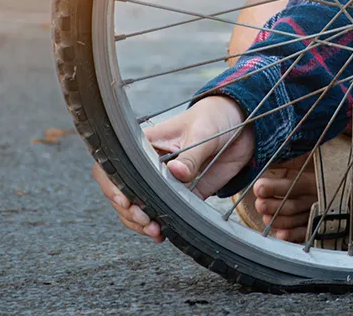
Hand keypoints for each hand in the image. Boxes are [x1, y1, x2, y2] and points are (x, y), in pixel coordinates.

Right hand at [91, 95, 250, 242]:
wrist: (241, 128)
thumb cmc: (213, 119)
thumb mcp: (202, 133)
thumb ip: (191, 155)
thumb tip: (176, 172)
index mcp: (145, 145)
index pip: (113, 165)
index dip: (111, 184)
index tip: (125, 199)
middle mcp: (149, 166)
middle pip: (121, 191)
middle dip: (128, 209)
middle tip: (145, 218)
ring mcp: (163, 182)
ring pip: (138, 206)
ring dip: (140, 222)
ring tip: (154, 230)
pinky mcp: (182, 194)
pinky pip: (164, 213)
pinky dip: (161, 225)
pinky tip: (164, 233)